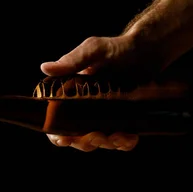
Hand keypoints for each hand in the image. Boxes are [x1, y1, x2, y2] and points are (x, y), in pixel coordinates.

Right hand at [40, 34, 157, 151]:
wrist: (147, 51)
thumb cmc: (117, 48)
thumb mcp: (94, 50)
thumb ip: (72, 61)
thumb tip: (45, 68)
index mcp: (70, 95)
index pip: (56, 122)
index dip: (57, 135)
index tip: (64, 138)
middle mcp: (85, 109)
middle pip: (77, 138)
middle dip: (86, 141)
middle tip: (97, 134)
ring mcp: (105, 117)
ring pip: (100, 142)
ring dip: (107, 143)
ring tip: (118, 135)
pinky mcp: (124, 121)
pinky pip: (121, 142)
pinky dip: (125, 143)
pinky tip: (130, 136)